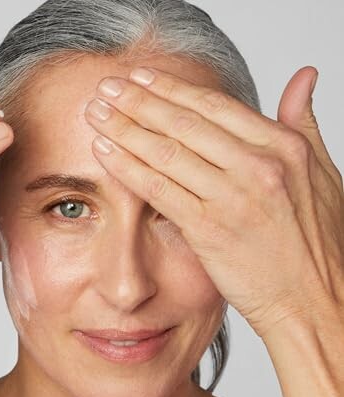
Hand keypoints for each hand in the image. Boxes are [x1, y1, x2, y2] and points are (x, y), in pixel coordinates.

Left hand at [84, 66, 343, 335]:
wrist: (313, 299)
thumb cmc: (317, 243)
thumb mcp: (323, 172)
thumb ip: (304, 123)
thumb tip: (303, 77)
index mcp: (283, 147)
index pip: (214, 105)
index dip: (171, 88)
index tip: (140, 78)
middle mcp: (257, 166)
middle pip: (183, 123)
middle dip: (137, 101)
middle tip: (105, 87)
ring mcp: (232, 197)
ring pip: (166, 152)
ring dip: (124, 128)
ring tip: (95, 113)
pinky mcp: (209, 229)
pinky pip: (159, 190)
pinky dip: (128, 167)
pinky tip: (104, 151)